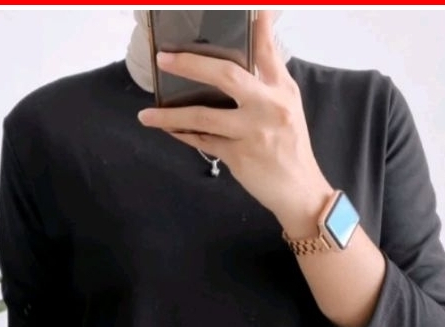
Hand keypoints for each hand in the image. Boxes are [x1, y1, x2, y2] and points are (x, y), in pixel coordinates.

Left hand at [138, 12, 332, 234]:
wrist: (299, 190)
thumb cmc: (290, 147)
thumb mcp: (288, 106)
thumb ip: (267, 80)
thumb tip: (242, 58)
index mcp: (281, 89)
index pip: (266, 49)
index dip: (256, 26)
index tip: (248, 8)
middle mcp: (268, 106)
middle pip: (226, 76)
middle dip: (191, 64)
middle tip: (163, 58)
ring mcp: (252, 132)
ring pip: (203, 116)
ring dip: (170, 115)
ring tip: (146, 115)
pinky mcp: (239, 156)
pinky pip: (203, 142)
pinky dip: (183, 135)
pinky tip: (168, 129)